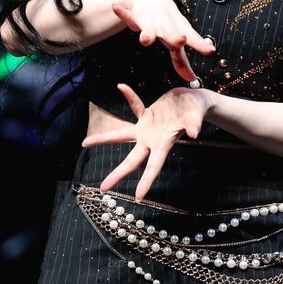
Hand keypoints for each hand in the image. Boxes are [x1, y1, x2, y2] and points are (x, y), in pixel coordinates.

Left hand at [81, 83, 211, 199]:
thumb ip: (194, 124)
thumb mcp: (196, 117)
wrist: (195, 101)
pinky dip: (130, 96)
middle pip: (132, 160)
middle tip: (102, 187)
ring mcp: (147, 128)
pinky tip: (121, 86)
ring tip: (85, 143)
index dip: (146, 181)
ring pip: (122, 136)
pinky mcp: (147, 114)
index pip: (153, 167)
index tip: (138, 197)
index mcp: (164, 144)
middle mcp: (152, 140)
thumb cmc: (197, 111)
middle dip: (117, 174)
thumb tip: (194, 133)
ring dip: (105, 138)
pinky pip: (135, 106)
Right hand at [111, 0, 214, 81]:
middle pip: (170, 33)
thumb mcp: (175, 41)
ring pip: (149, 28)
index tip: (210, 51)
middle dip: (174, 37)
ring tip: (145, 40)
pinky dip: (123, 13)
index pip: (192, 39)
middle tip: (180, 41)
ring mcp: (151, 20)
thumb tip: (191, 80)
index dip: (200, 45)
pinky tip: (116, 7)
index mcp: (179, 30)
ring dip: (147, 33)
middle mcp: (166, 25)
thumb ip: (181, 61)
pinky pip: (128, 15)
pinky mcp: (136, 16)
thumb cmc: (167, 24)